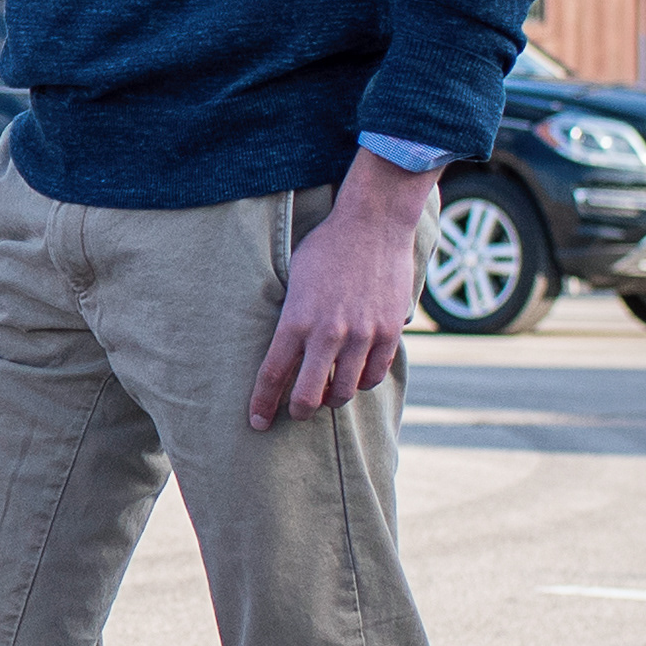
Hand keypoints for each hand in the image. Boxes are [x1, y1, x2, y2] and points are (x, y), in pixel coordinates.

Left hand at [249, 149, 438, 428]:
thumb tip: (284, 350)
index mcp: (296, 320)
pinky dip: (363, 382)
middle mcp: (329, 333)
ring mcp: (363, 335)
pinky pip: (375, 375)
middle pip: (309, 395)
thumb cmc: (326, 248)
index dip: (262, 404)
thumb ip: (290, 319)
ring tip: (327, 393)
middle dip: (298, 411)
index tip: (256, 422)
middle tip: (294, 412)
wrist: (373, 224)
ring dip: (333, 398)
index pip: (272, 375)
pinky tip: (355, 376)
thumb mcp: (294, 281)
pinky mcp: (390, 332)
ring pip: (346, 391)